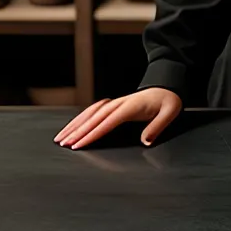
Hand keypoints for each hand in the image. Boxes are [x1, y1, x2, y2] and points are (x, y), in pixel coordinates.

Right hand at [54, 88, 182, 149]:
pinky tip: (72, 126)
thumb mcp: (170, 112)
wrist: (167, 85)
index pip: (107, 122)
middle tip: (62, 144)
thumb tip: (145, 141)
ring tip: (60, 138)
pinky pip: (93, 111)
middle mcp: (119, 103)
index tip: (78, 145)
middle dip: (77, 132)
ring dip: (74, 125)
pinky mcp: (113, 105)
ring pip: (90, 113)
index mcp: (131, 106)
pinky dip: (80, 119)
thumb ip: (158, 126)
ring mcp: (115, 103)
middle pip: (94, 118)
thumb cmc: (168, 100)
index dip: (92, 134)